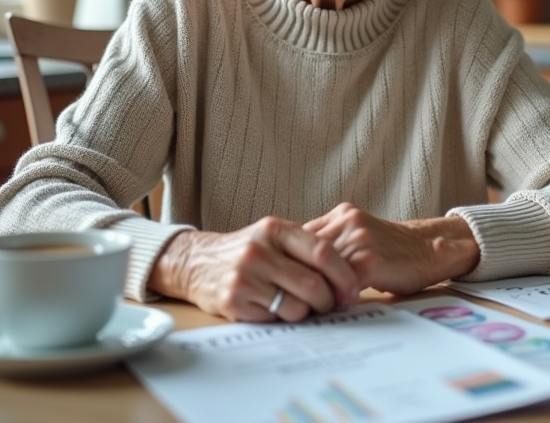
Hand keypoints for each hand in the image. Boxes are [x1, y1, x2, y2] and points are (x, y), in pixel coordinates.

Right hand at [148, 217, 360, 321]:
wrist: (195, 262)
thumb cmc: (246, 251)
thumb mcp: (272, 235)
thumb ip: (305, 247)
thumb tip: (348, 275)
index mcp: (274, 230)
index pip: (322, 251)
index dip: (344, 274)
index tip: (354, 289)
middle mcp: (259, 251)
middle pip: (313, 284)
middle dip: (329, 300)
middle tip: (331, 304)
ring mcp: (245, 277)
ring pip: (297, 306)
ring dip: (307, 312)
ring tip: (302, 306)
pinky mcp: (234, 302)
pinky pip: (274, 319)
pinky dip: (283, 318)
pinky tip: (276, 308)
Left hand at [303, 203, 480, 295]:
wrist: (431, 249)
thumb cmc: (394, 251)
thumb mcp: (359, 236)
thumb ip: (334, 245)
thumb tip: (300, 270)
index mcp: (341, 215)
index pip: (299, 240)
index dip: (292, 264)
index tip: (288, 282)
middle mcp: (346, 222)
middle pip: (304, 255)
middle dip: (298, 279)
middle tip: (292, 301)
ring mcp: (357, 240)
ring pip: (318, 271)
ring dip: (313, 293)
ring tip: (311, 309)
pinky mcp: (368, 261)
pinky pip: (338, 285)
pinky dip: (332, 299)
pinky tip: (333, 309)